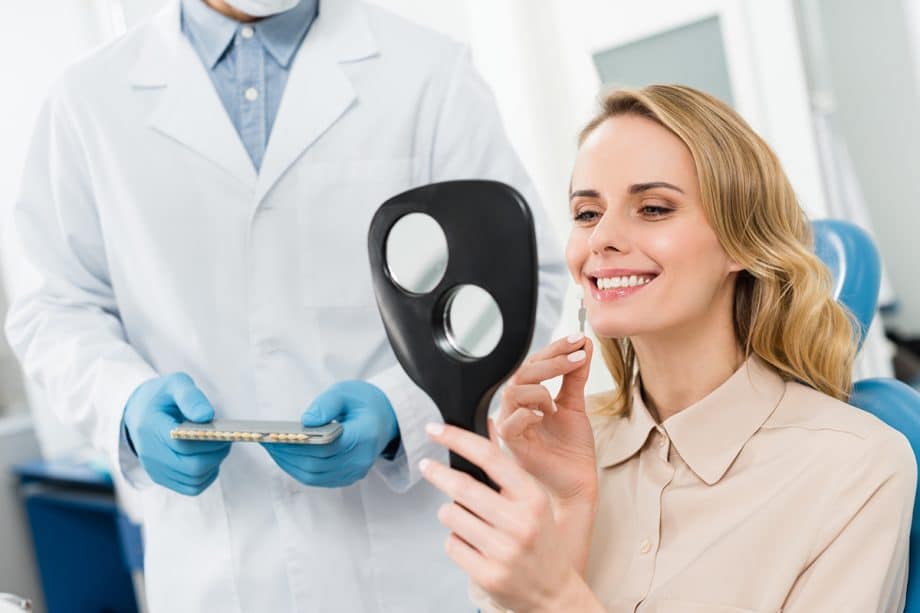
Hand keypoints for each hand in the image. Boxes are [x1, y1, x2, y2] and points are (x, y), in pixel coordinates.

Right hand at [123, 372, 229, 495]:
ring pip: (194, 479)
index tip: (224, 431)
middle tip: (227, 439)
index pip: (183, 444)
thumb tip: (206, 416)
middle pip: (191, 466)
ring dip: (214, 464)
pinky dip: (207, 475)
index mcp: (150, 428)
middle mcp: (150, 454)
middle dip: (216, 454)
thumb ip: (191, 397)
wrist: (139, 412)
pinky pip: (192, 487)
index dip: (209, 440)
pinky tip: (210, 459)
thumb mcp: (175, 384)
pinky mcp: (162, 478)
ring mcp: (155, 469)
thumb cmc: (162, 397)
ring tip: (218, 447)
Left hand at [262, 380, 398, 487]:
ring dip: (289, 464)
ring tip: (271, 448)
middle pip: (316, 464)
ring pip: (313, 475)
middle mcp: (360, 459)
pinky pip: (317, 479)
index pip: (326, 447)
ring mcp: (354, 472)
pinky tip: (285, 455)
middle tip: (266, 440)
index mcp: (364, 435)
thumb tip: (306, 420)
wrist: (386, 419)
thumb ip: (327, 403)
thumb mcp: (346, 392)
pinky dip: (297, 469)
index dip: (299, 444)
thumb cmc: (364, 403)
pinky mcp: (347, 477)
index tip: (276, 435)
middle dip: (287, 454)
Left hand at [420, 423, 601, 611]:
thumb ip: (507, 469)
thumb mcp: (533, 500)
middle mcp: (520, 523)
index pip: (489, 457)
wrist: (554, 592)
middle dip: (437, 473)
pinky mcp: (488, 574)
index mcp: (533, 498)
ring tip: (467, 520)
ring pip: (451, 515)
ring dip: (450, 512)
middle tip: (427, 465)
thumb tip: (485, 427)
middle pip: (462, 487)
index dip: (457, 439)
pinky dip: (456, 540)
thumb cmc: (541, 541)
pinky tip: (473, 544)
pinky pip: (452, 544)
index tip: (435, 431)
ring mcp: (504, 551)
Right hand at [495, 334, 595, 505]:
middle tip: (577, 356)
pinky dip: (529, 414)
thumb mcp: (576, 405)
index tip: (577, 340)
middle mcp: (517, 408)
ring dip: (540, 388)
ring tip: (558, 402)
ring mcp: (511, 425)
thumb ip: (575, 376)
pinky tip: (547, 414)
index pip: (533, 363)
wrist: (577, 482)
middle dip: (551, 361)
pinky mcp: (511, 445)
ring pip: (513, 392)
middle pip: (522, 373)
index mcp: (529, 397)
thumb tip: (584, 345)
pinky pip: (510, 422)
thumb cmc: (572, 449)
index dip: (554, 349)